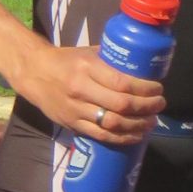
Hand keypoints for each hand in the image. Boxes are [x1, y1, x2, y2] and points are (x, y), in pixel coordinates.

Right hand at [20, 41, 163, 144]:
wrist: (33, 72)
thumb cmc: (66, 60)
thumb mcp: (88, 53)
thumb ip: (111, 60)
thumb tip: (141, 64)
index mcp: (87, 68)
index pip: (122, 82)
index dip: (145, 89)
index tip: (158, 89)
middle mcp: (81, 89)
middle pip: (121, 105)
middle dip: (146, 107)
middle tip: (159, 104)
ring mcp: (76, 109)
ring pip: (113, 123)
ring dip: (137, 125)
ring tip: (151, 121)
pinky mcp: (72, 123)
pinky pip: (101, 135)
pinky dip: (122, 138)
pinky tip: (136, 135)